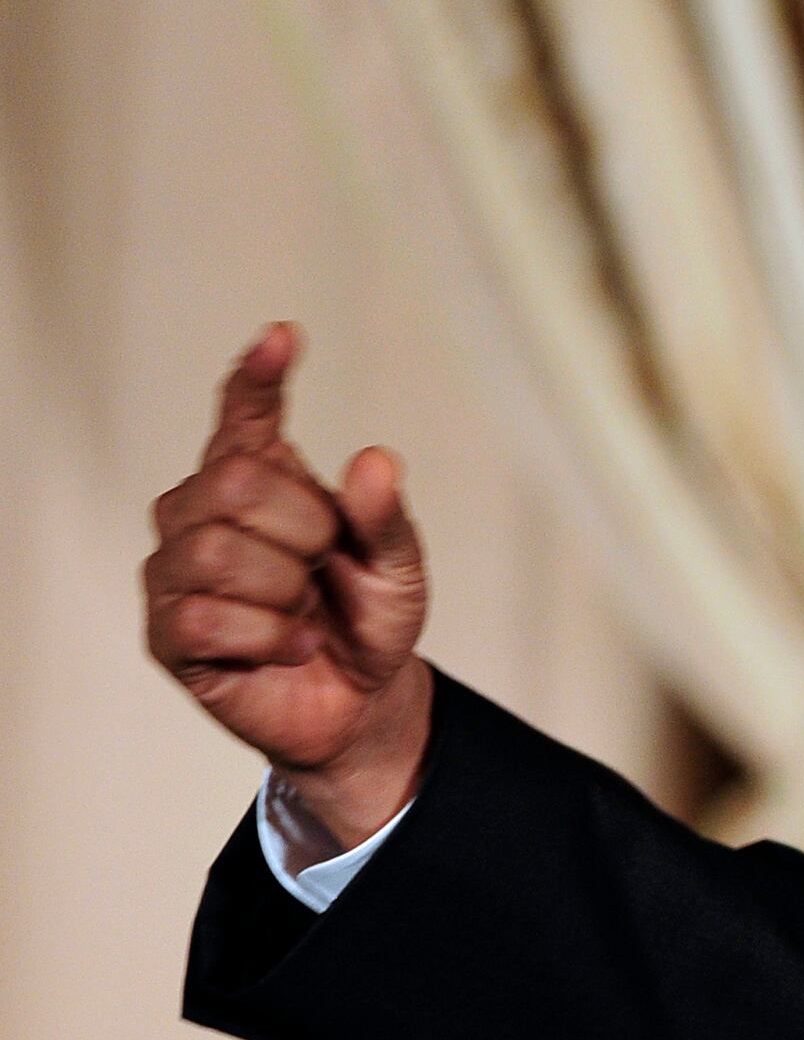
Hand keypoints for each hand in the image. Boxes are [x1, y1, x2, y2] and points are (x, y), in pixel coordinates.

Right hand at [145, 322, 432, 844]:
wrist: (358, 703)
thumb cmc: (366, 620)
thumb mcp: (399, 568)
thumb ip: (386, 518)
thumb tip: (375, 460)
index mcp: (262, 480)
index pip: (245, 416)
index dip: (259, 378)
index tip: (285, 337)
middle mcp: (203, 512)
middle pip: (234, 482)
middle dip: (303, 528)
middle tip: (323, 566)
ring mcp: (177, 570)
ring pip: (220, 553)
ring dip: (286, 591)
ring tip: (303, 611)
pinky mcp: (168, 632)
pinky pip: (210, 618)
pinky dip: (271, 637)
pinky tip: (289, 645)